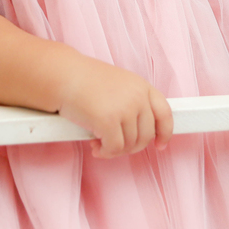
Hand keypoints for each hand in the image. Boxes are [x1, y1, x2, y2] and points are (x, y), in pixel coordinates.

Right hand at [58, 57, 173, 158]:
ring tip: (99, 143)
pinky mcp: (109, 121)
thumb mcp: (118, 85)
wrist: (63, 75)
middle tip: (114, 145)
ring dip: (114, 150)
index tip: (160, 144)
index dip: (165, 133)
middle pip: (146, 135)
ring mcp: (125, 109)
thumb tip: (137, 132)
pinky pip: (114, 148)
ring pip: (130, 145)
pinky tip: (95, 146)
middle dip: (131, 146)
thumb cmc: (83, 80)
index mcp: (141, 86)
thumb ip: (131, 102)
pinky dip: (105, 152)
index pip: (164, 113)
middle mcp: (137, 97)